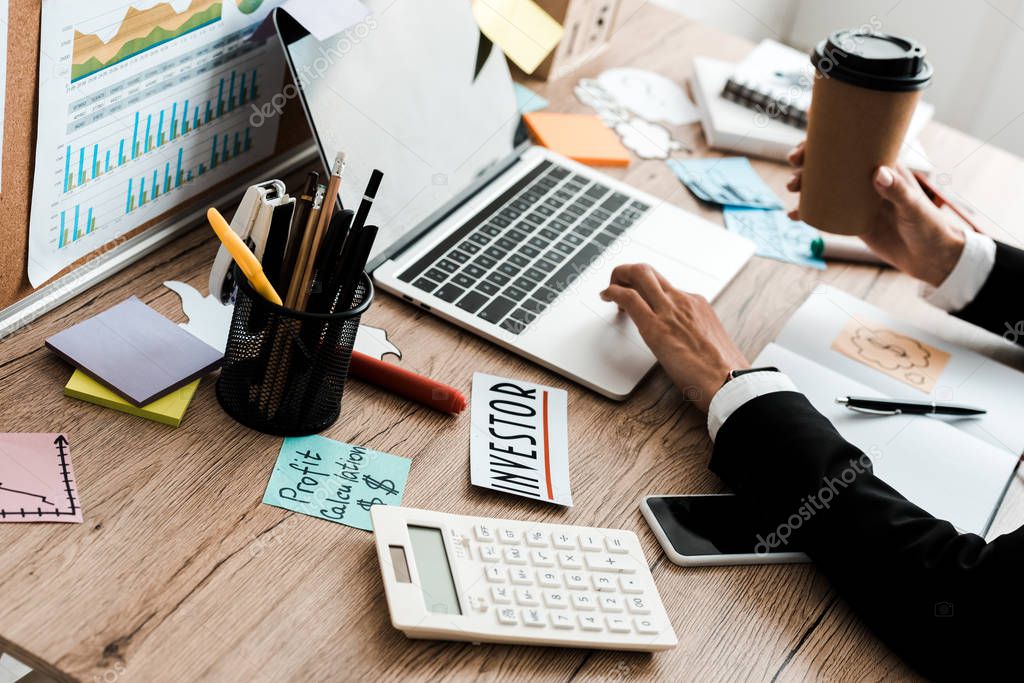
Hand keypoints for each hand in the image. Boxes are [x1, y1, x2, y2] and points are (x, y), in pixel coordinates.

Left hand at [600, 264, 748, 412]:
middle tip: (616, 283)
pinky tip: (605, 296)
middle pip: (649, 272)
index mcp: (697, 305)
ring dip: (618, 277)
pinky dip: (612, 292)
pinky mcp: (656, 326)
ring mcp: (669, 310)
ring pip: (639, 275)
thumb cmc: (722, 372)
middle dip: (627, 272)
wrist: (730, 382)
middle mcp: (683, 301)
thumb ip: (693, 336)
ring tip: (608, 290)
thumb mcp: (709, 343)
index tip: (638, 296)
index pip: (664, 285)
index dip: (646, 288)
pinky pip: (629, 298)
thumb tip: (684, 345)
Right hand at [787, 142, 964, 286]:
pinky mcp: (852, 220)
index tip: (810, 137)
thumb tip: (877, 173)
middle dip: (809, 158)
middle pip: (832, 161)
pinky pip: (825, 212)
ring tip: (792, 188)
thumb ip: (897, 191)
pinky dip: (808, 213)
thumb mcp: (914, 207)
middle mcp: (868, 180)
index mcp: (884, 166)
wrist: (929, 258)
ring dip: (805, 183)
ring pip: (825, 185)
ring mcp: (858, 200)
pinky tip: (794, 215)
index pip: (854, 144)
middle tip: (794, 162)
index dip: (829, 137)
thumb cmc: (929, 226)